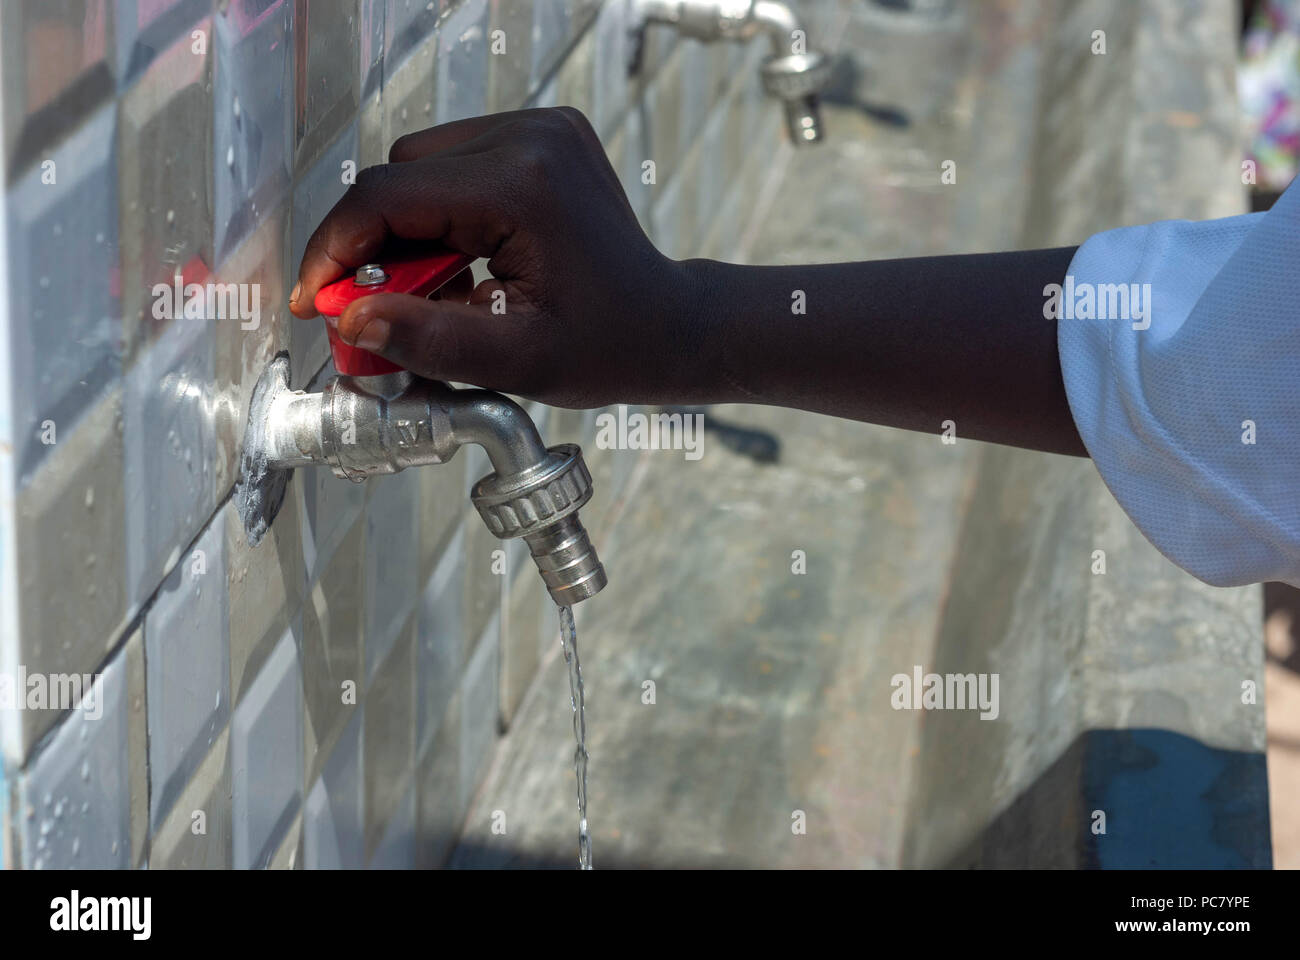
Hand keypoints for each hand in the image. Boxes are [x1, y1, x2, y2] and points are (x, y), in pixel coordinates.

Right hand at [289, 107, 706, 407]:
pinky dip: (437, 215)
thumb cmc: (611, 346)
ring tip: (432, 292)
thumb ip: (428, 340)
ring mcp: (540, 129)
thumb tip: (348, 319)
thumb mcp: (517, 361)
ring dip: (404, 231)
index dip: (334, 250)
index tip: (313, 301)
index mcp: (524, 186)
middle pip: (398, 176)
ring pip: (419, 167)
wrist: (669, 325)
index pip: (388, 197)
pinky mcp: (541, 137)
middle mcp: (531, 138)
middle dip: (370, 246)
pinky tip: (459, 264)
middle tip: (373, 308)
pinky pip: (452, 165)